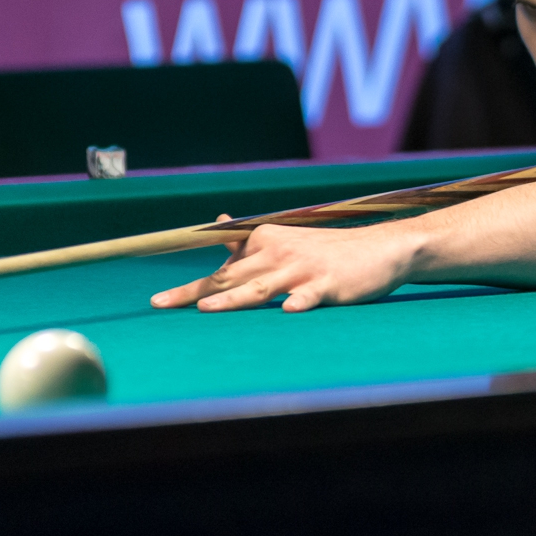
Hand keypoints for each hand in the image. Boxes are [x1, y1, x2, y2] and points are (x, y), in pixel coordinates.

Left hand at [149, 221, 417, 313]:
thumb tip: (216, 224)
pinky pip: (309, 295)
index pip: (219, 268)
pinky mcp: (329, 285)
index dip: (187, 285)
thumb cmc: (328, 251)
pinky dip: (299, 302)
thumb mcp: (285, 239)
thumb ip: (248, 239)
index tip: (156, 302)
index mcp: (263, 241)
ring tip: (206, 309)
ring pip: (261, 287)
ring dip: (233, 298)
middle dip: (193, 293)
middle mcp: (277, 253)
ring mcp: (303, 270)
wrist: (380, 249)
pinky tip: (289, 311)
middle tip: (160, 305)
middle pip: (229, 278)